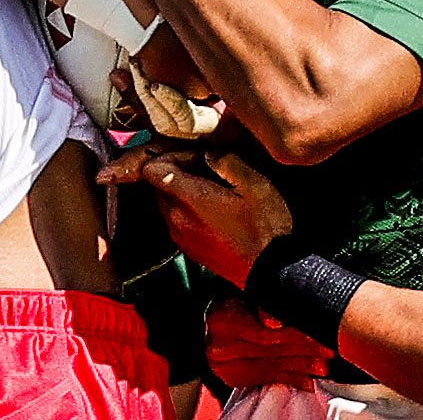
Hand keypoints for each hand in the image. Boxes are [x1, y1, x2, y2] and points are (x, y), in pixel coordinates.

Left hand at [138, 150, 292, 286]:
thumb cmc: (266, 226)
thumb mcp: (255, 184)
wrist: (271, 269)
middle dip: (177, 170)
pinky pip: (175, 219)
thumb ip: (227, 161)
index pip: (151, 169)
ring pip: (166, 201)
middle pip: (157, 184)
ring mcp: (179, 235)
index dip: (170, 156)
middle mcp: (176, 218)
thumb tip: (209, 152)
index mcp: (190, 199)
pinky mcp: (186, 247)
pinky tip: (213, 209)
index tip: (196, 156)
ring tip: (213, 188)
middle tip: (207, 169)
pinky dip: (186, 208)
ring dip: (181, 190)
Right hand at [206, 297, 332, 389]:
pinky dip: (289, 379)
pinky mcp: (232, 378)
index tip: (317, 336)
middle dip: (303, 351)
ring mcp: (223, 365)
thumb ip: (263, 305)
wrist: (217, 316)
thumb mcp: (249, 292)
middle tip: (327, 351)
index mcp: (222, 320)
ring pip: (271, 367)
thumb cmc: (238, 298)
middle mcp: (219, 346)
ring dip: (300, 368)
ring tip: (322, 366)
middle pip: (270, 351)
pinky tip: (306, 381)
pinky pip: (265, 379)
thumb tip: (275, 322)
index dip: (293, 335)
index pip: (264, 334)